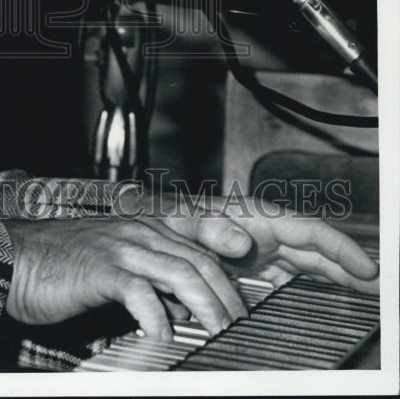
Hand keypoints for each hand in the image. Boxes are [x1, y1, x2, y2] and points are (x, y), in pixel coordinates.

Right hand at [2, 215, 247, 339]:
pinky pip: (141, 293)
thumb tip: (181, 306)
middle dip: (228, 297)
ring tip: (220, 335)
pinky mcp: (100, 270)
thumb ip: (146, 277)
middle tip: (243, 328)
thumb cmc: (58, 265)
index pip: (199, 239)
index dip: (229, 261)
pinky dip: (159, 317)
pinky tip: (165, 337)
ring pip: (181, 272)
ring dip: (207, 308)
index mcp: (142, 228)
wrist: (11, 258)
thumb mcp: (111, 265)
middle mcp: (137, 232)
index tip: (250, 289)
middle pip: (200, 260)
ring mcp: (120, 248)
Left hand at [126, 191, 378, 294]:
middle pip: (317, 249)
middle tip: (380, 289)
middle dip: (349, 266)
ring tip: (367, 298)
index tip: (367, 268)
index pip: (308, 229)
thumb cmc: (162, 219)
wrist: (143, 231)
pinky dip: (315, 287)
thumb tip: (241, 242)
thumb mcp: (180, 221)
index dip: (340, 247)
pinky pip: (293, 277)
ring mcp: (261, 251)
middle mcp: (263, 232)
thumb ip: (209, 228)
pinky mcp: (255, 269)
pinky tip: (329, 302)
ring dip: (337, 278)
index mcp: (253, 216)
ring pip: (310, 264)